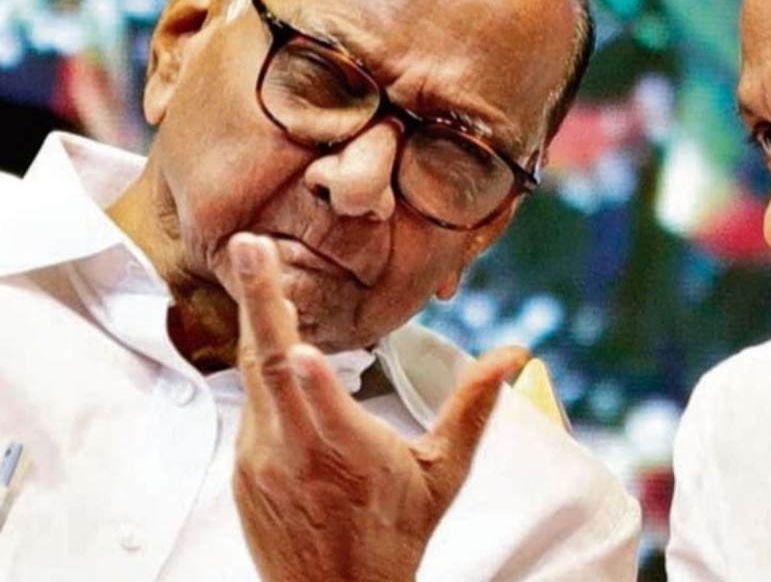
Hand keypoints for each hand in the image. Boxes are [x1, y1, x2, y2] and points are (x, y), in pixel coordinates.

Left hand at [228, 233, 528, 581]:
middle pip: (270, 366)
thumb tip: (516, 357)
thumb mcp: (444, 472)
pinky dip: (263, 364)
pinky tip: (267, 329)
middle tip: (250, 246)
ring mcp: (261, 460)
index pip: (319, 401)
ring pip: (253, 376)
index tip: (298, 341)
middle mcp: (295, 452)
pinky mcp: (243, 469)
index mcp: (348, 452)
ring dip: (256, 319)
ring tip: (253, 261)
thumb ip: (474, 407)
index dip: (309, 372)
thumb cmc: (398, 534)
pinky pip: (251, 404)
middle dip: (262, 300)